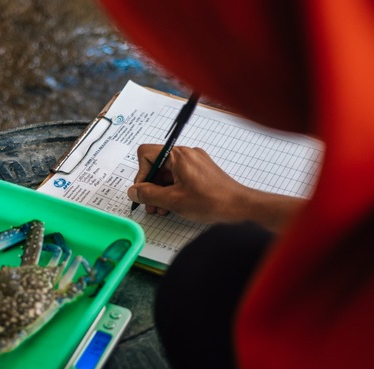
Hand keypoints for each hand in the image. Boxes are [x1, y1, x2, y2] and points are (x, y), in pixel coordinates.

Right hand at [127, 144, 304, 232]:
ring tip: (162, 209)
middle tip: (150, 205)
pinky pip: (178, 178)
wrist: (239, 208)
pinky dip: (172, 191)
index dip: (141, 174)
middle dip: (150, 186)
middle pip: (156, 165)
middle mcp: (186, 154)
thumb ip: (148, 194)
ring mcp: (194, 163)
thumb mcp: (173, 200)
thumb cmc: (212, 201)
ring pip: (167, 173)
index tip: (143, 191)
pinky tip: (173, 206)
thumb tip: (133, 191)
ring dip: (160, 191)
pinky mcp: (200, 173)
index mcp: (178, 155)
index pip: (146, 154)